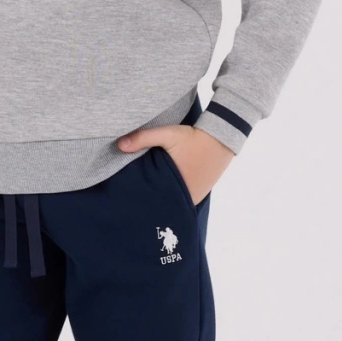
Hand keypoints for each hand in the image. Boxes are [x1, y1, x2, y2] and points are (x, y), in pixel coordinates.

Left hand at [117, 123, 233, 203]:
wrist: (221, 137)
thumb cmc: (193, 138)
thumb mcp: (168, 135)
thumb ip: (144, 138)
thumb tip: (119, 145)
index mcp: (178, 189)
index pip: (155, 203)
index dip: (142, 202)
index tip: (128, 200)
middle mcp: (188, 198)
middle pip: (164, 205)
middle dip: (150, 202)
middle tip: (132, 200)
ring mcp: (196, 197)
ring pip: (173, 202)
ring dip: (162, 198)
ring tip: (145, 195)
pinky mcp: (201, 192)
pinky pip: (182, 197)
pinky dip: (173, 194)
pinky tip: (163, 188)